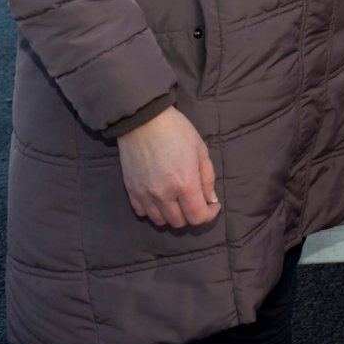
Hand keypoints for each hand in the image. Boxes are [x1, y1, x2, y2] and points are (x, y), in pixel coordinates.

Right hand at [118, 107, 218, 227]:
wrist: (143, 120)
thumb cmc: (177, 131)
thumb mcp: (201, 150)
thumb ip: (207, 178)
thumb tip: (211, 200)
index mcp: (185, 183)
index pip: (198, 217)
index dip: (209, 215)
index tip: (212, 205)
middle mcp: (164, 194)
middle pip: (179, 222)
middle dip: (191, 214)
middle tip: (195, 200)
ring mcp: (145, 194)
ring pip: (160, 221)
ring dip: (172, 215)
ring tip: (177, 200)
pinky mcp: (131, 191)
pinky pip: (143, 213)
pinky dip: (153, 211)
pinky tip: (159, 198)